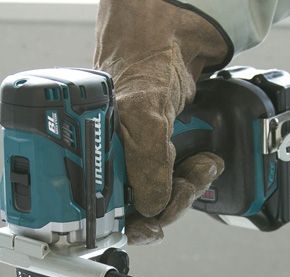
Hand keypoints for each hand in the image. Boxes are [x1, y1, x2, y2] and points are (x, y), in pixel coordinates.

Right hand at [93, 0, 228, 243]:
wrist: (170, 36)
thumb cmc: (142, 60)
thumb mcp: (143, 113)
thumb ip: (146, 162)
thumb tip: (151, 204)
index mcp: (86, 155)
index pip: (99, 212)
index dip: (126, 225)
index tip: (149, 227)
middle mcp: (105, 161)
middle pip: (133, 211)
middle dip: (165, 205)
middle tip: (185, 186)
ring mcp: (130, 159)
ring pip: (156, 199)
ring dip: (184, 190)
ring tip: (202, 167)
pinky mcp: (154, 155)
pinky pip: (171, 182)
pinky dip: (190, 179)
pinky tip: (203, 165)